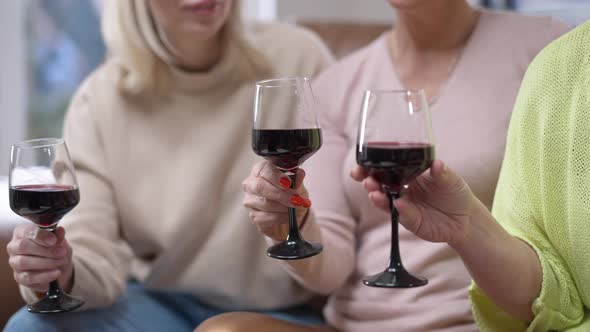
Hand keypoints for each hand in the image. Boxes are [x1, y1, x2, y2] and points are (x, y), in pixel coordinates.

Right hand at [7, 224, 73, 293]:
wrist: (57, 267)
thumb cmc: (54, 249)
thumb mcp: (60, 240)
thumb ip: (58, 235)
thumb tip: (60, 231)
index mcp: (22, 232)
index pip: (25, 231)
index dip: (40, 235)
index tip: (54, 240)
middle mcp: (14, 246)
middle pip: (22, 246)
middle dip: (45, 250)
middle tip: (62, 252)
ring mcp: (15, 263)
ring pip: (23, 262)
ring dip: (46, 262)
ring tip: (62, 262)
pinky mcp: (19, 277)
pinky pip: (28, 277)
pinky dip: (45, 275)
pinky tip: (57, 273)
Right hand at [242, 161, 311, 240]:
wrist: (287, 211)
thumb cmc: (288, 192)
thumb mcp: (296, 183)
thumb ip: (296, 179)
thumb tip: (300, 174)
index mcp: (260, 170)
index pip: (263, 170)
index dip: (276, 176)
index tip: (288, 183)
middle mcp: (251, 184)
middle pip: (260, 187)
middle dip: (280, 194)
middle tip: (296, 199)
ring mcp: (250, 201)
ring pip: (264, 203)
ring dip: (284, 207)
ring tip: (297, 208)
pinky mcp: (253, 216)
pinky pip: (266, 217)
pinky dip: (281, 217)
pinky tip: (290, 216)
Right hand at [351, 160, 476, 246]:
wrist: (466, 219)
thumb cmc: (455, 193)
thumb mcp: (451, 179)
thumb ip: (443, 172)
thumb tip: (437, 164)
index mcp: (407, 174)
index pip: (384, 169)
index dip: (370, 167)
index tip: (360, 165)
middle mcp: (401, 190)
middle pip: (379, 185)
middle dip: (368, 181)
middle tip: (365, 179)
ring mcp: (404, 206)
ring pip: (385, 201)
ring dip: (377, 196)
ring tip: (373, 193)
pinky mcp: (410, 221)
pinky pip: (401, 214)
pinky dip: (398, 209)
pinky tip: (397, 204)